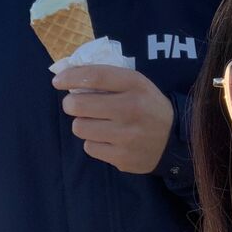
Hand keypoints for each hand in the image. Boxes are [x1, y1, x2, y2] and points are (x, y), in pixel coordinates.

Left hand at [52, 65, 173, 173]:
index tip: (57, 81)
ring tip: (96, 123)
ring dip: (83, 124)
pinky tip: (108, 139)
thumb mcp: (135, 84)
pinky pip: (89, 147)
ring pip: (80, 128)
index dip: (71, 77)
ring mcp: (127, 136)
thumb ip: (106, 77)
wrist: (174, 139)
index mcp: (135, 85)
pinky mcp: (122, 157)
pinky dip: (94, 142)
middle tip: (75, 105)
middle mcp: (131, 109)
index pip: (95, 76)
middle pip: (79, 105)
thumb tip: (67, 73)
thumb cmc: (147, 105)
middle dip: (71, 104)